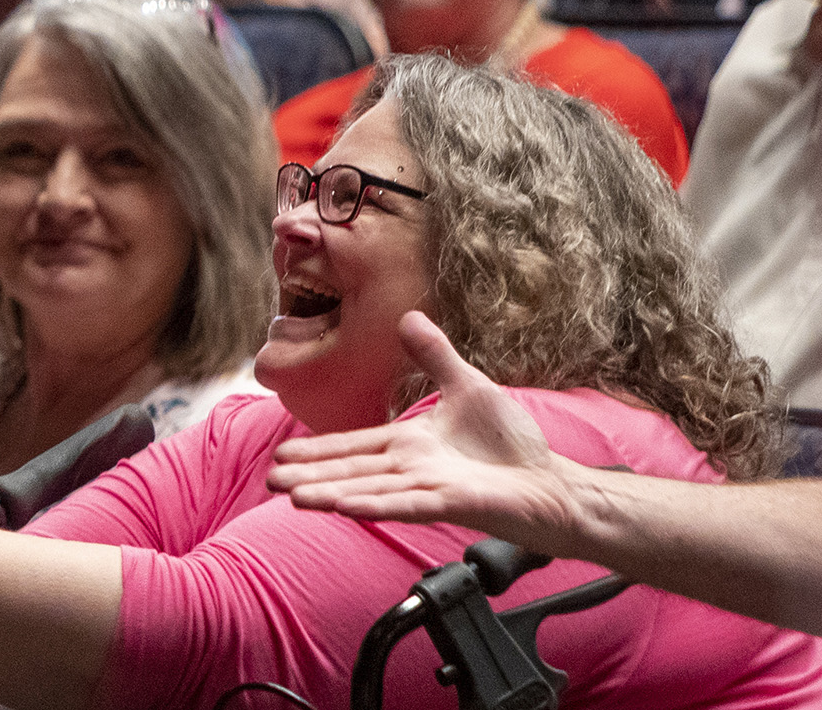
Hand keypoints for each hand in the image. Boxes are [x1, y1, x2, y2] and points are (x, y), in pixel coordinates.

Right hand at [267, 311, 584, 555]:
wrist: (552, 482)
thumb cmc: (512, 445)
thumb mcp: (467, 386)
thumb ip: (435, 356)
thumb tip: (407, 316)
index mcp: (407, 444)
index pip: (352, 447)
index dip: (316, 450)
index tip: (281, 454)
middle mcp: (410, 469)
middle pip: (349, 472)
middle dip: (308, 475)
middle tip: (269, 480)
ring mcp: (427, 488)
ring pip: (368, 489)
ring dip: (328, 493)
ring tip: (290, 495)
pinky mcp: (451, 503)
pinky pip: (406, 503)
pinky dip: (374, 503)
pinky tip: (344, 506)